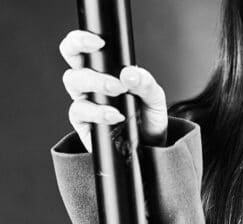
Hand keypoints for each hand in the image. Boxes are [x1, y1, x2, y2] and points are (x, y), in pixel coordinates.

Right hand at [59, 29, 167, 151]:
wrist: (150, 149)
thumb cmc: (149, 120)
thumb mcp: (155, 99)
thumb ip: (145, 83)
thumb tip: (128, 73)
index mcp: (105, 71)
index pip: (84, 49)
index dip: (81, 40)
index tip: (98, 42)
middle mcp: (91, 85)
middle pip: (71, 62)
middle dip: (85, 59)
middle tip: (114, 77)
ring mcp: (86, 103)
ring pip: (73, 82)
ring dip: (95, 83)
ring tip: (118, 91)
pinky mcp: (83, 123)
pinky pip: (79, 111)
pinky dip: (98, 112)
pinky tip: (115, 115)